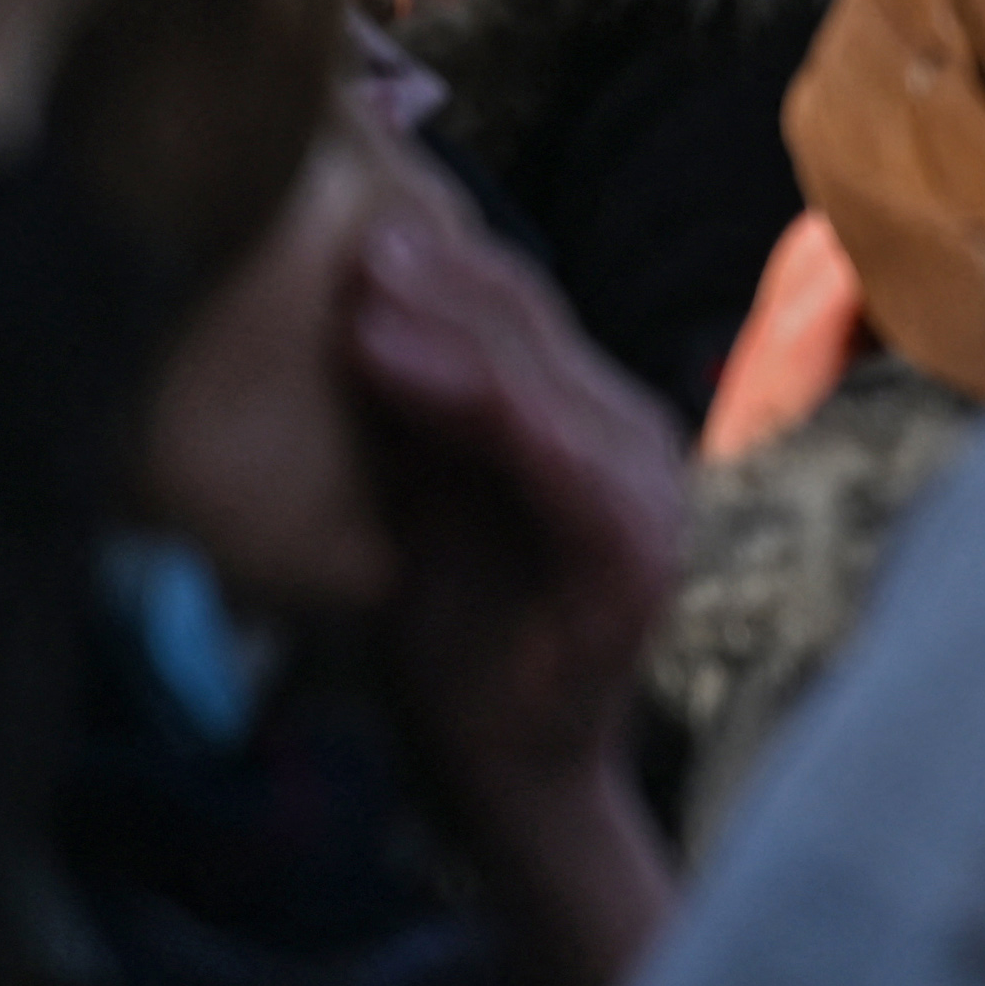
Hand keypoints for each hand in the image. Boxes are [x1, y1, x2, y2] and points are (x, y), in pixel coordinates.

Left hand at [351, 165, 683, 985]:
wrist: (505, 774)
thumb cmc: (454, 637)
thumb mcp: (415, 497)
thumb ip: (409, 409)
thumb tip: (337, 295)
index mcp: (586, 418)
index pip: (517, 314)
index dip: (436, 261)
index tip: (344, 211)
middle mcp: (632, 434)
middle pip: (532, 328)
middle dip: (435, 273)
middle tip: (340, 220)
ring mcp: (647, 489)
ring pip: (538, 378)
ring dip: (444, 324)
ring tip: (357, 278)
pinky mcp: (636, 550)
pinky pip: (553, 458)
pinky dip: (477, 404)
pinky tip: (393, 364)